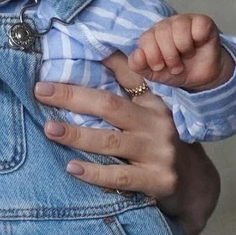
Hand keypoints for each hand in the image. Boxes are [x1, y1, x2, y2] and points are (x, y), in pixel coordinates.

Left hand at [35, 52, 219, 234]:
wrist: (195, 184)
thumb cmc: (161, 142)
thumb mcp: (152, 109)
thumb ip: (130, 80)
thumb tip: (104, 50)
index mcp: (152, 105)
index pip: (117, 83)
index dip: (84, 78)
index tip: (46, 78)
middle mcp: (156, 125)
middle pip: (109, 107)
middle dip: (72, 98)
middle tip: (41, 93)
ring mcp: (158, 154)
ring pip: (111, 142)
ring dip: (77, 135)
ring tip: (50, 129)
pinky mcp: (158, 181)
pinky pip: (120, 177)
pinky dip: (95, 173)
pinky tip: (72, 167)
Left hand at [129, 14, 233, 91]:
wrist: (200, 77)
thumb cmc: (176, 70)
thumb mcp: (154, 73)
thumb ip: (138, 65)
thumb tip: (138, 53)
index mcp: (152, 34)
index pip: (145, 38)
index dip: (152, 56)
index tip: (160, 67)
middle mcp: (166, 24)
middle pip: (162, 32)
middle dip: (169, 55)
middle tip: (176, 67)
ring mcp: (184, 20)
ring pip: (180, 27)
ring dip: (184, 48)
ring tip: (187, 56)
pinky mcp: (202, 21)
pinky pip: (198, 25)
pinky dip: (199, 39)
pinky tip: (199, 44)